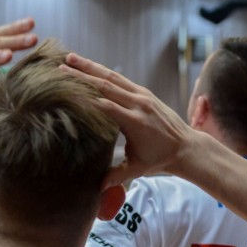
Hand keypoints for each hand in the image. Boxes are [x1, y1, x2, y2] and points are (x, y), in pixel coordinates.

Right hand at [61, 53, 193, 186]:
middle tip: (61, 65)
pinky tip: (89, 65)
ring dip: (91, 66)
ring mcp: (142, 95)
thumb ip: (116, 176)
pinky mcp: (144, 92)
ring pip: (112, 76)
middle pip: (106, 85)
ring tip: (71, 56)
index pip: (106, 105)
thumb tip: (97, 189)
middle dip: (82, 74)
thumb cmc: (159, 159)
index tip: (65, 89)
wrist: (185, 146)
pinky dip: (103, 71)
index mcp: (135, 122)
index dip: (85, 96)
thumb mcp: (138, 168)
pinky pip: (120, 79)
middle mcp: (138, 104)